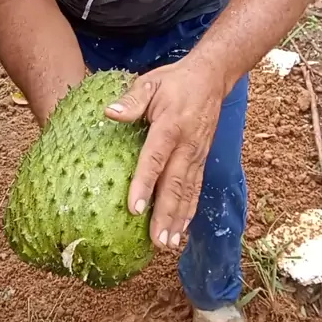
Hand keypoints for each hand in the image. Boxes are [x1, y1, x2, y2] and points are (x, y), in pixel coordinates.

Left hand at [104, 58, 225, 249]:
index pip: (155, 159)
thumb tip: (110, 112)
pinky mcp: (201, 159)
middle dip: (166, 214)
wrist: (210, 78)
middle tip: (156, 241)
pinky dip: (189, 211)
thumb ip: (132, 100)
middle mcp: (187, 145)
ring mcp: (197, 154)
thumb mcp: (150, 83)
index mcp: (170, 126)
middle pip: (175, 184)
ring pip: (188, 191)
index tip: (134, 208)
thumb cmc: (174, 81)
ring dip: (178, 219)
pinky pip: (196, 188)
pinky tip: (182, 230)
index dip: (144, 184)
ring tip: (168, 244)